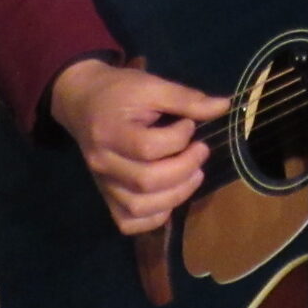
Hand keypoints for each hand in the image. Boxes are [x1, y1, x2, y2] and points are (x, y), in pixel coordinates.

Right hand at [47, 57, 230, 236]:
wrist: (83, 102)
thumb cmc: (119, 92)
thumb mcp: (151, 85)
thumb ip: (185, 98)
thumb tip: (224, 107)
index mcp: (109, 132)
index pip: (147, 147)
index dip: (178, 139)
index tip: (189, 124)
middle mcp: (102, 163)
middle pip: (146, 181)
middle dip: (184, 168)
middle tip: (202, 150)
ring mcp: (103, 184)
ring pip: (139, 208)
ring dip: (176, 195)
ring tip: (194, 174)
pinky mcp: (107, 197)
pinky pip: (129, 222)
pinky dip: (155, 217)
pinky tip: (171, 195)